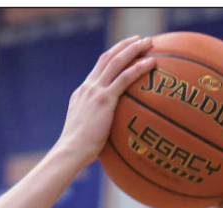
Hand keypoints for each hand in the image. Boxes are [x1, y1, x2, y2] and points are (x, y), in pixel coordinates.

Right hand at [58, 35, 155, 165]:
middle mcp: (87, 88)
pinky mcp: (104, 99)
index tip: (123, 51)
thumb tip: (107, 136)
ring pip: (117, 61)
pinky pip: (125, 77)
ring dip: (134, 49)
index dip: (112, 56)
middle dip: (124, 46)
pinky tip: (152, 62)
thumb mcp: (84, 133)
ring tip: (149, 43)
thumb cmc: (77, 152)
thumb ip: (95, 126)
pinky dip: (139, 67)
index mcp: (81, 94)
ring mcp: (95, 92)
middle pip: (107, 58)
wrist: (70, 152)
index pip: (97, 69)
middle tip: (139, 40)